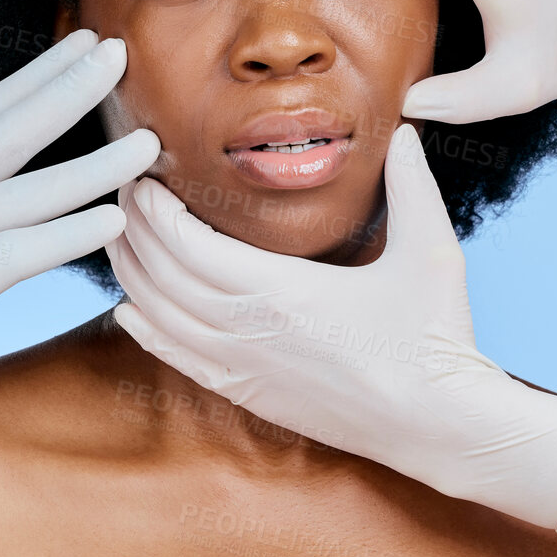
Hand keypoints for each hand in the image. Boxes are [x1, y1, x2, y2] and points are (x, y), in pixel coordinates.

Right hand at [0, 29, 156, 444]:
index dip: (38, 76)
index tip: (79, 44)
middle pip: (15, 124)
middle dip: (72, 86)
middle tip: (121, 48)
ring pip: (36, 188)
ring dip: (99, 164)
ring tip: (149, 142)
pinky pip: (23, 252)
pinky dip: (72, 233)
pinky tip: (115, 220)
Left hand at [107, 124, 556, 531]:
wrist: (437, 424)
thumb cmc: (435, 337)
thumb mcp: (432, 251)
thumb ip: (413, 186)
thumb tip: (408, 131)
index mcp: (279, 290)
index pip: (187, 245)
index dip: (154, 211)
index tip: (141, 177)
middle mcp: (247, 331)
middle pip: (161, 276)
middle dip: (133, 231)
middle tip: (122, 192)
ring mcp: (244, 367)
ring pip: (160, 318)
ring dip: (132, 275)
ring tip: (119, 237)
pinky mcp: (249, 394)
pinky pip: (177, 360)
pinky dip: (146, 331)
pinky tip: (129, 311)